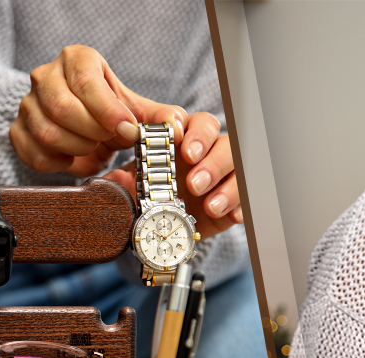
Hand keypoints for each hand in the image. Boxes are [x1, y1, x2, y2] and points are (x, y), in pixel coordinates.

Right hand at [11, 45, 187, 176]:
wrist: (80, 125)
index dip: (108, 109)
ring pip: (47, 131)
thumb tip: (177, 126)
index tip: (127, 130)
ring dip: (78, 148)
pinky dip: (57, 163)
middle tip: (109, 141)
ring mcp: (27, 103)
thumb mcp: (136, 109)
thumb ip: (160, 117)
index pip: (85, 80)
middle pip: (62, 106)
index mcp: (76, 60)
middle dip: (93, 132)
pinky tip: (73, 159)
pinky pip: (32, 152)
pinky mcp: (17, 130)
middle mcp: (46, 76)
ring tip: (94, 148)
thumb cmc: (109, 111)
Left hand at [104, 111, 241, 239]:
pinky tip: (232, 215)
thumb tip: (115, 180)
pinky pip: (249, 196)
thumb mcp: (130, 187)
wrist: (163, 226)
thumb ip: (122, 180)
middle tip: (195, 182)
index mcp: (181, 141)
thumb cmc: (148, 197)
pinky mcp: (235, 200)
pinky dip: (242, 205)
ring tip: (211, 205)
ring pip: (240, 167)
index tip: (183, 147)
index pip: (194, 124)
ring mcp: (224, 176)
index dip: (193, 133)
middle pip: (221, 141)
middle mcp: (206, 154)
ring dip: (229, 185)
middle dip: (211, 160)